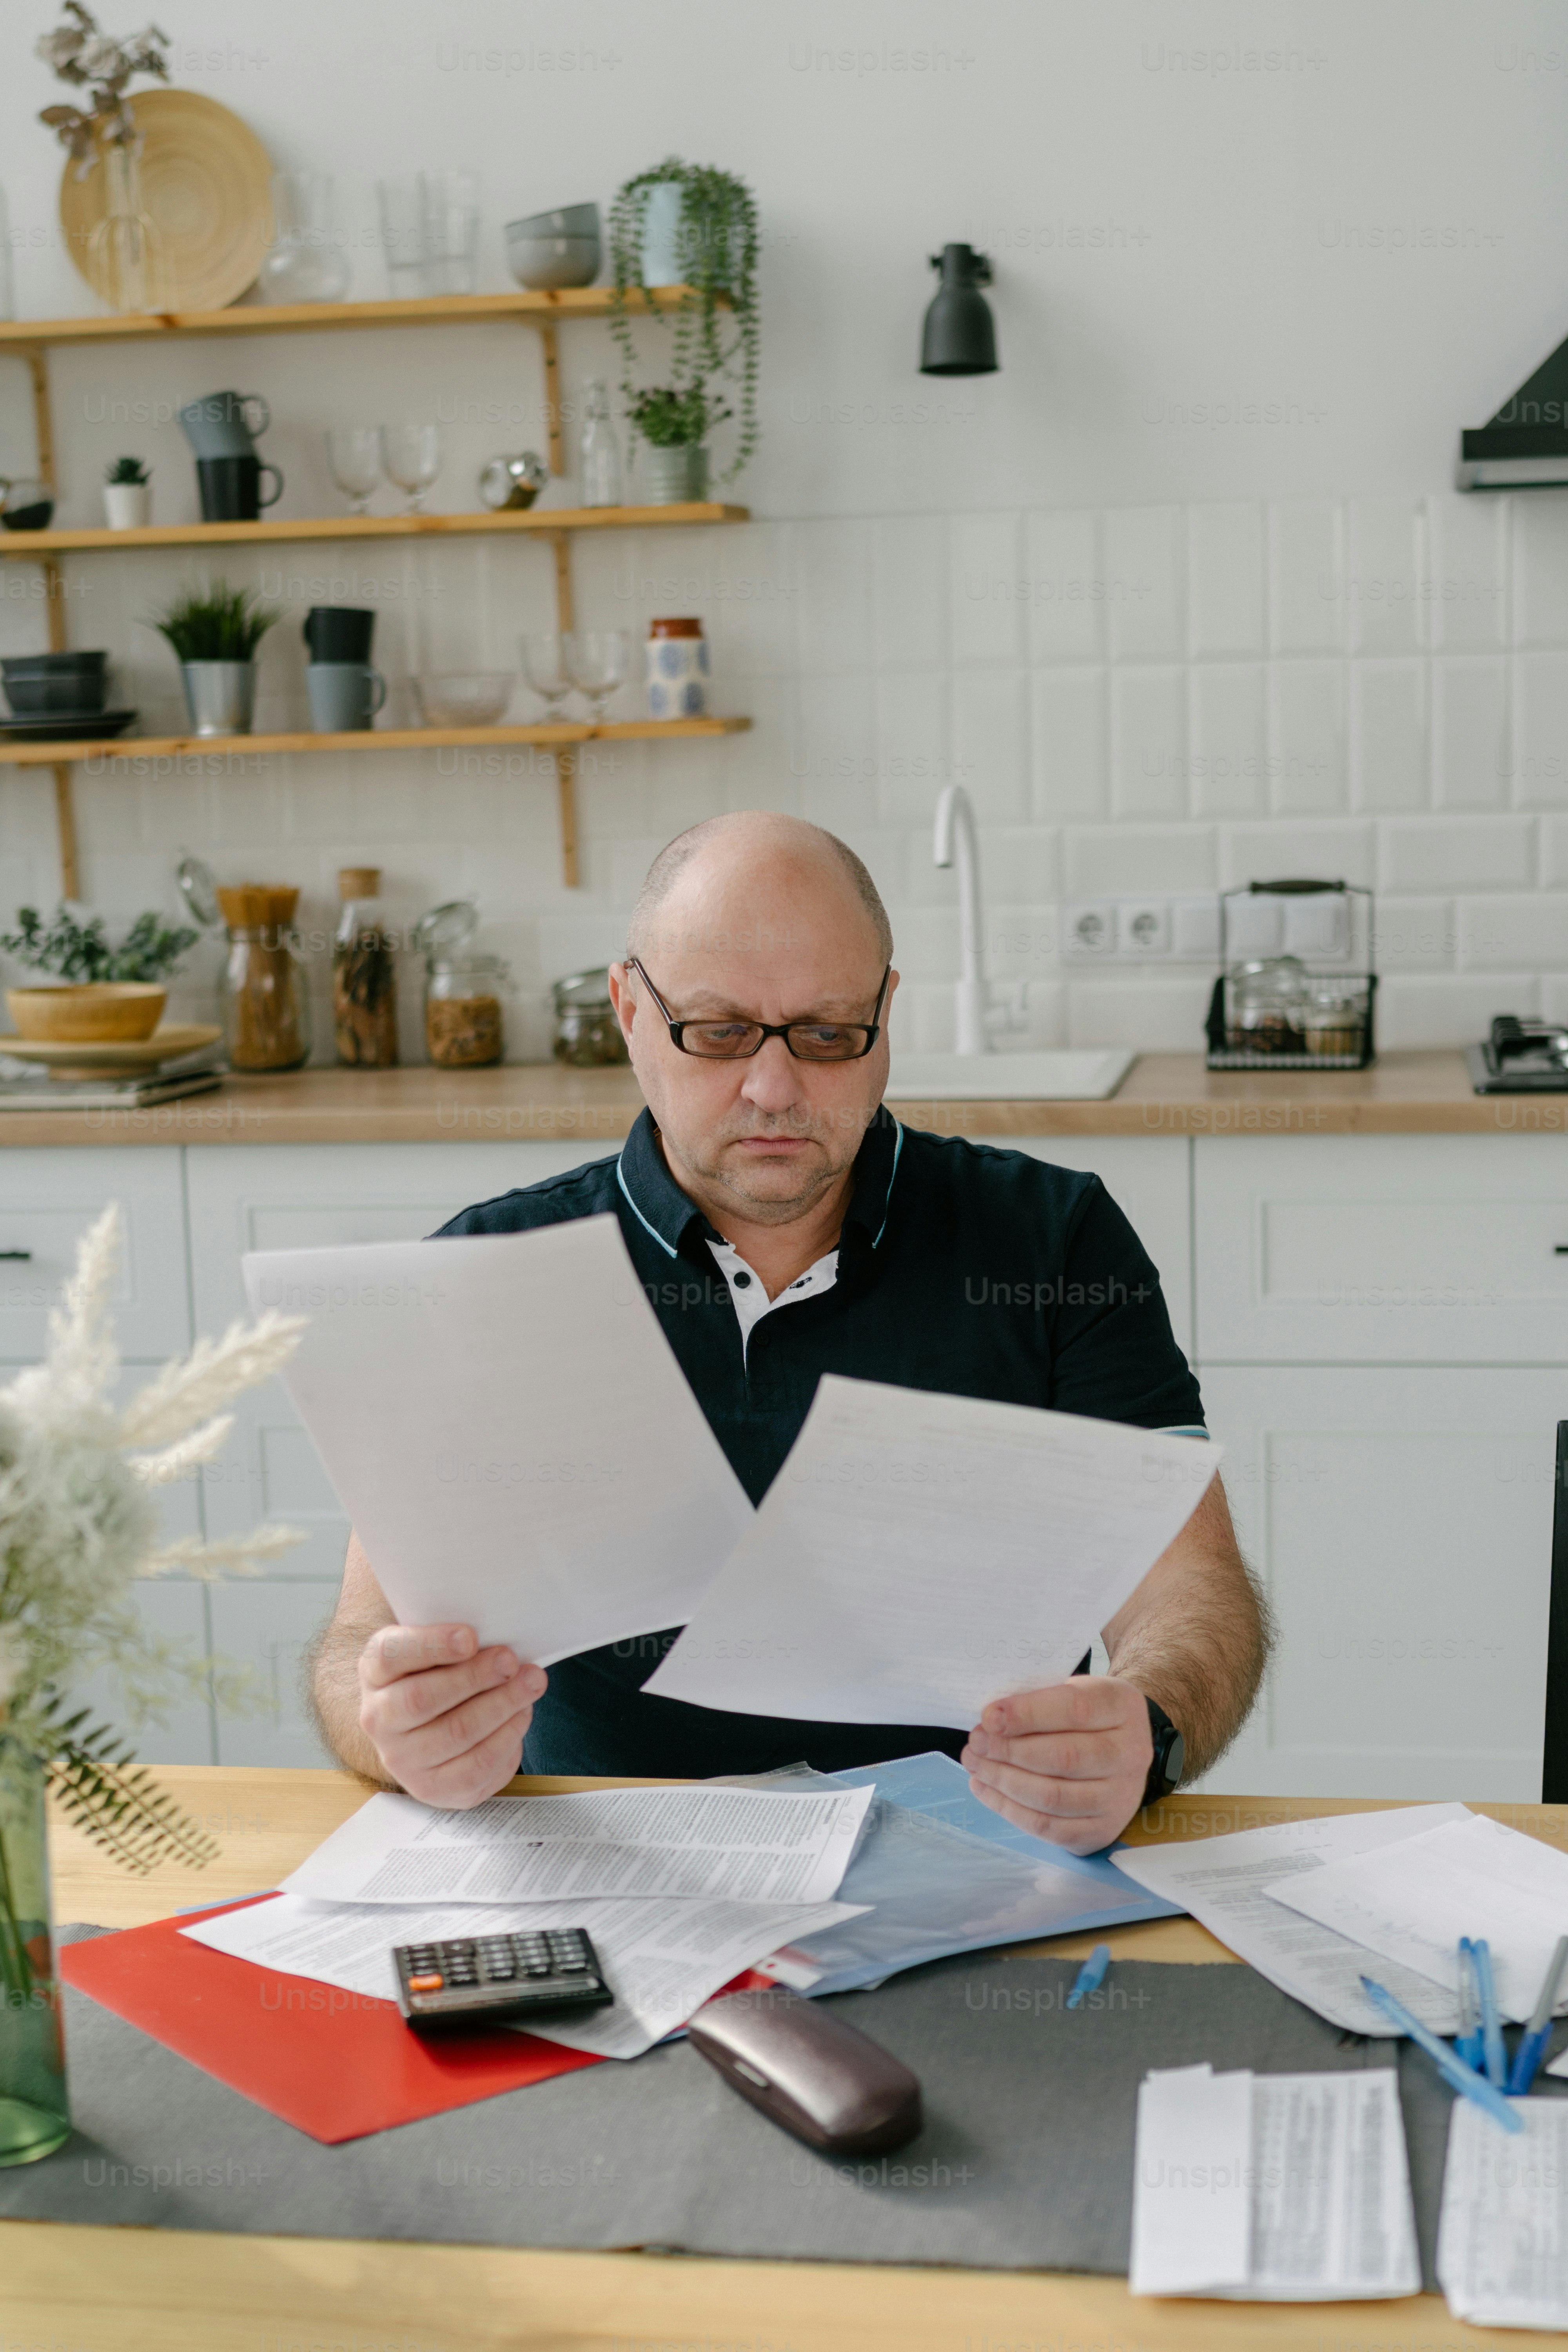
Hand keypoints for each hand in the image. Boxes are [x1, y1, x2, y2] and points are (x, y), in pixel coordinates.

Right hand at [357, 1623, 545, 1807]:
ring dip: (501, 1705)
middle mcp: (378, 1719)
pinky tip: (522, 1714)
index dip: (430, 1646)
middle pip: (423, 1698)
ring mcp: (401, 1759)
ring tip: (530, 1682)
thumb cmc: (437, 1677)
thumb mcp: (436, 1650)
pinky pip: (476, 1765)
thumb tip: (499, 1644)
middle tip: (510, 1661)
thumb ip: (456, 1641)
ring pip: (455, 1732)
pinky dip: (506, 1737)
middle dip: (475, 1677)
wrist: (426, 1732)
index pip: (390, 1655)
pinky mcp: (432, 1788)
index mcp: (375, 1672)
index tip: (470, 1637)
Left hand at [960, 1675, 1153, 1854]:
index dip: (1027, 1714)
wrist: (1122, 1746)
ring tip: (975, 1764)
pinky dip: (1009, 1809)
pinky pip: (1048, 1828)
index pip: (1075, 1710)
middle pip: (1063, 1758)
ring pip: (1052, 1797)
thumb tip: (990, 1721)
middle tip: (976, 1742)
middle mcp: (1130, 1754)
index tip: (988, 1717)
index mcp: (1123, 1706)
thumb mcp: (1071, 1688)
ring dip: (1003, 1781)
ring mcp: (1120, 1798)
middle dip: (1009, 1751)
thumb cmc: (1086, 1713)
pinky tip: (984, 1788)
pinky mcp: (1102, 1830)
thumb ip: (1037, 1698)